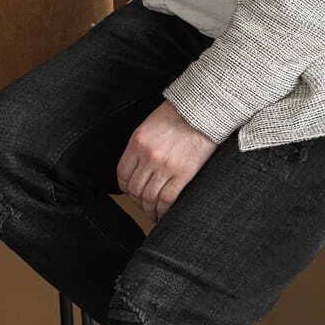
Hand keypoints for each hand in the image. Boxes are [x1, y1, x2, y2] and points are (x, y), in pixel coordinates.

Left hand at [116, 100, 217, 220]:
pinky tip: (163, 213)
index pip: (123, 174)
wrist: (202, 112)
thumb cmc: (177, 116)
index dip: (126, 188)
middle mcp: (148, 156)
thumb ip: (140, 146)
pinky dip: (163, 210)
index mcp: (137, 143)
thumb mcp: (149, 126)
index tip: (130, 193)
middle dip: (137, 201)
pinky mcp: (183, 173)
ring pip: (149, 197)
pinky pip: (168, 199)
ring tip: (153, 212)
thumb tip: (136, 169)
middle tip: (143, 205)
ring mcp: (165, 166)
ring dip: (149, 209)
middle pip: (135, 189)